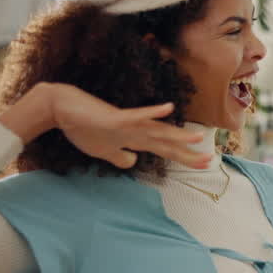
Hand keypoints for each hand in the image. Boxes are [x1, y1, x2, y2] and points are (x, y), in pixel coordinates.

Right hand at [0, 83, 209, 168]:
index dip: (184, 158)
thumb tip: (133, 164)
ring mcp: (127, 123)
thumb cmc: (82, 127)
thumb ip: (120, 157)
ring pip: (156, 130)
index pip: (165, 150)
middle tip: (210, 161)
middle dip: (187, 154)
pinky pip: (136, 114)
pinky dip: (152, 113)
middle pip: (166, 144)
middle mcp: (136, 130)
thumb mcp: (103, 151)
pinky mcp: (115, 117)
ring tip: (198, 138)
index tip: (204, 164)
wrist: (62, 109)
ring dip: (176, 135)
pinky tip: (168, 108)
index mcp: (135, 139)